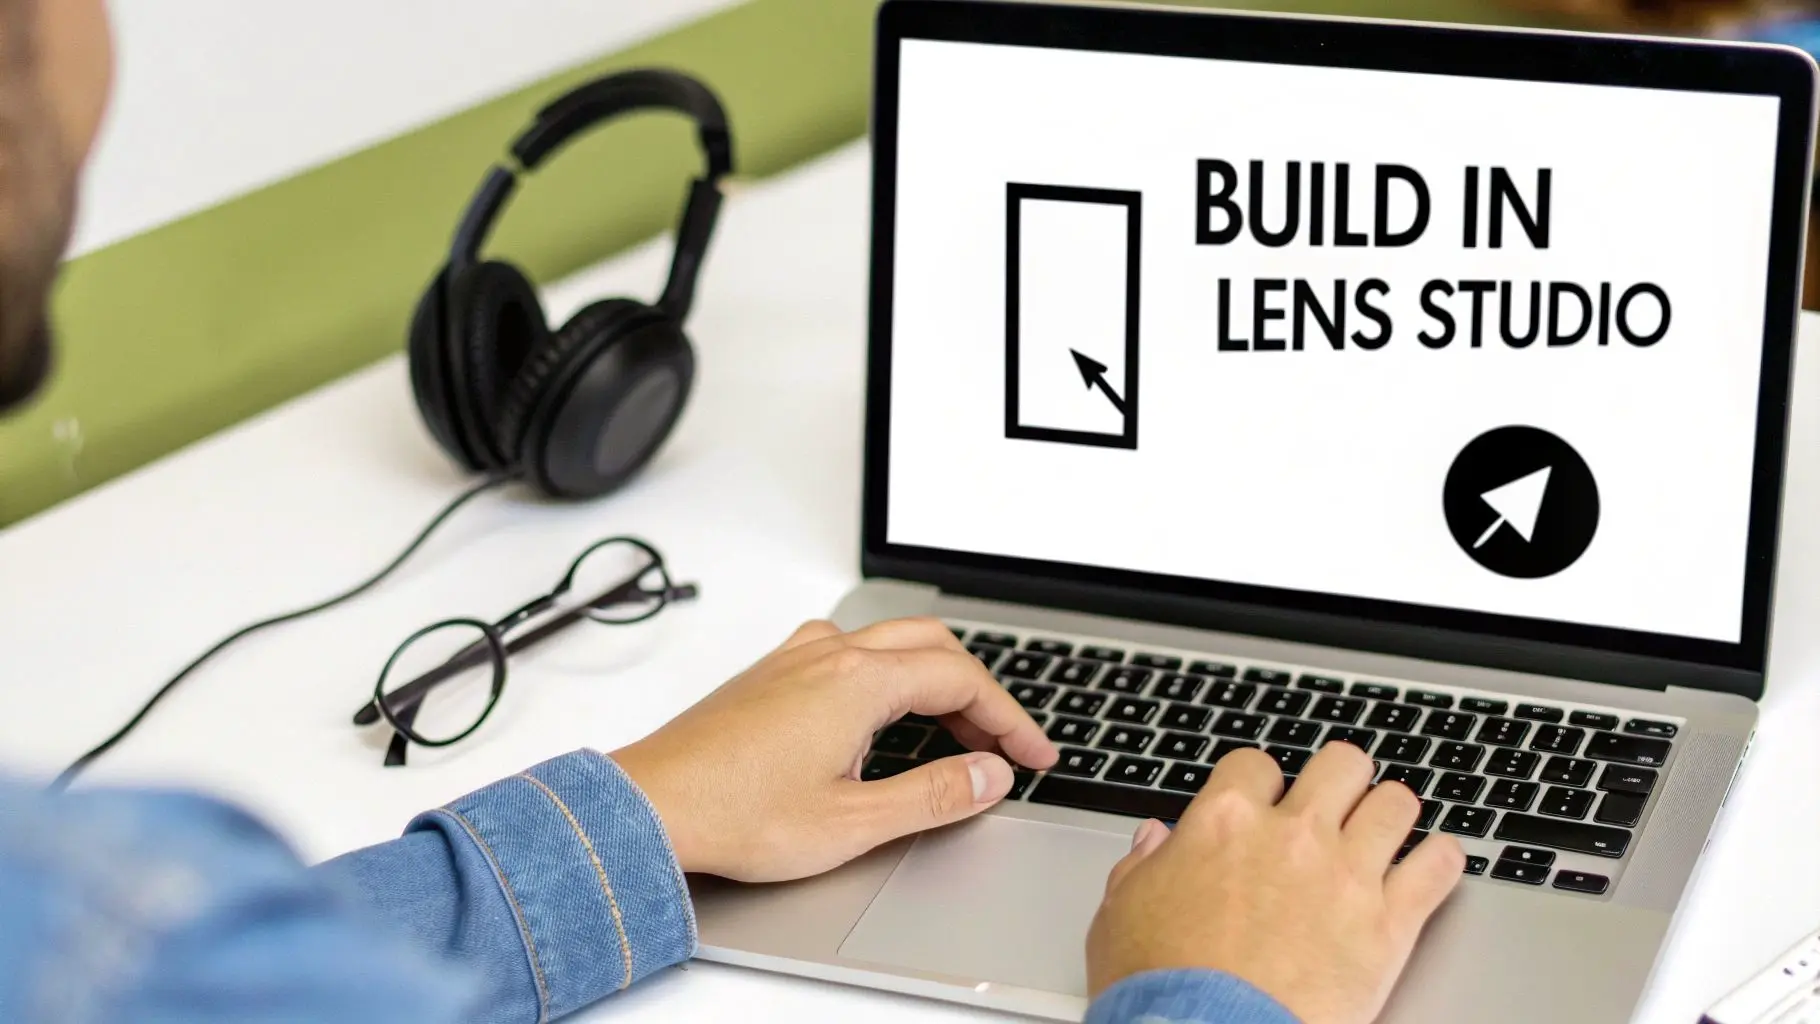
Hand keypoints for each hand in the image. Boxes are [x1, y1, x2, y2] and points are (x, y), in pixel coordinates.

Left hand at [611, 617, 1058, 881]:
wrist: (650, 806)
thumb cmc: (735, 814)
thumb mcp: (854, 822)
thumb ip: (933, 795)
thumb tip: (989, 775)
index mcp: (858, 681)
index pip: (961, 679)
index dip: (1010, 718)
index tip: (1034, 754)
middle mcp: (829, 656)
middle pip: (932, 646)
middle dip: (979, 692)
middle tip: (1003, 744)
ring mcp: (795, 659)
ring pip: (889, 642)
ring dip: (934, 677)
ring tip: (954, 730)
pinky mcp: (771, 674)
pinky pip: (850, 650)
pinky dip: (889, 673)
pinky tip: (883, 716)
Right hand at [1086, 743, 1464, 1023]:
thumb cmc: (1162, 989)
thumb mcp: (1121, 915)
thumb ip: (1141, 867)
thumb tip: (1154, 842)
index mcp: (1225, 823)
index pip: (1256, 764)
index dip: (1261, 783)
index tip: (1264, 802)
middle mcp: (1292, 836)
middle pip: (1341, 764)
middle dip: (1340, 780)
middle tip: (1336, 802)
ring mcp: (1346, 875)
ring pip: (1395, 803)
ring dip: (1391, 813)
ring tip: (1387, 828)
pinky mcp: (1389, 924)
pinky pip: (1439, 867)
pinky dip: (1442, 861)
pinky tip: (1434, 863)